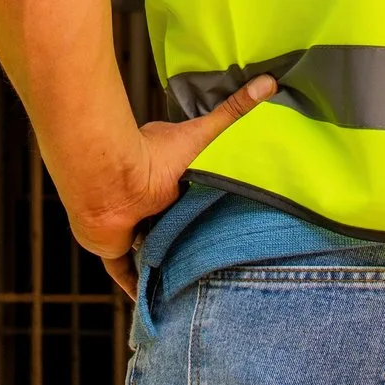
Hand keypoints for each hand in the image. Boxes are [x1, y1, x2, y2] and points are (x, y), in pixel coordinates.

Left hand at [66, 77, 275, 297]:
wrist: (114, 179)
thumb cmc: (155, 154)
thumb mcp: (205, 134)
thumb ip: (235, 109)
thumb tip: (269, 79)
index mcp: (164, 179)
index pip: (185, 196)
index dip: (199, 206)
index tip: (221, 218)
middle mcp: (146, 204)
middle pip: (170, 226)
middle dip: (185, 238)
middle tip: (214, 258)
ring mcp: (129, 228)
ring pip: (150, 253)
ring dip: (165, 264)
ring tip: (193, 284)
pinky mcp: (115, 251)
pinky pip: (128, 276)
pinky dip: (140, 289)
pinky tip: (158, 304)